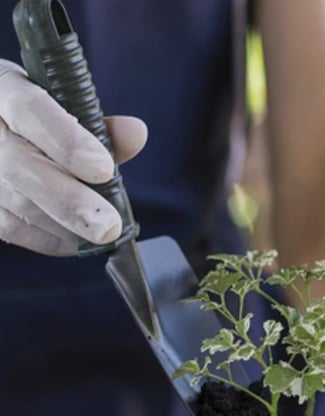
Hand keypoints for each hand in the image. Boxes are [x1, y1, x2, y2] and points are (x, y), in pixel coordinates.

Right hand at [0, 59, 146, 255]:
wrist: (1, 129)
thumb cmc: (40, 117)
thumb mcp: (64, 105)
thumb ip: (99, 123)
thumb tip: (135, 134)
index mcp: (4, 89)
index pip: (29, 109)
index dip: (66, 141)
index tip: (103, 169)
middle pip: (18, 165)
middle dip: (69, 201)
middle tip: (108, 226)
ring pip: (14, 201)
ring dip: (63, 225)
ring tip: (103, 233)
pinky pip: (10, 226)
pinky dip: (49, 238)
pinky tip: (78, 241)